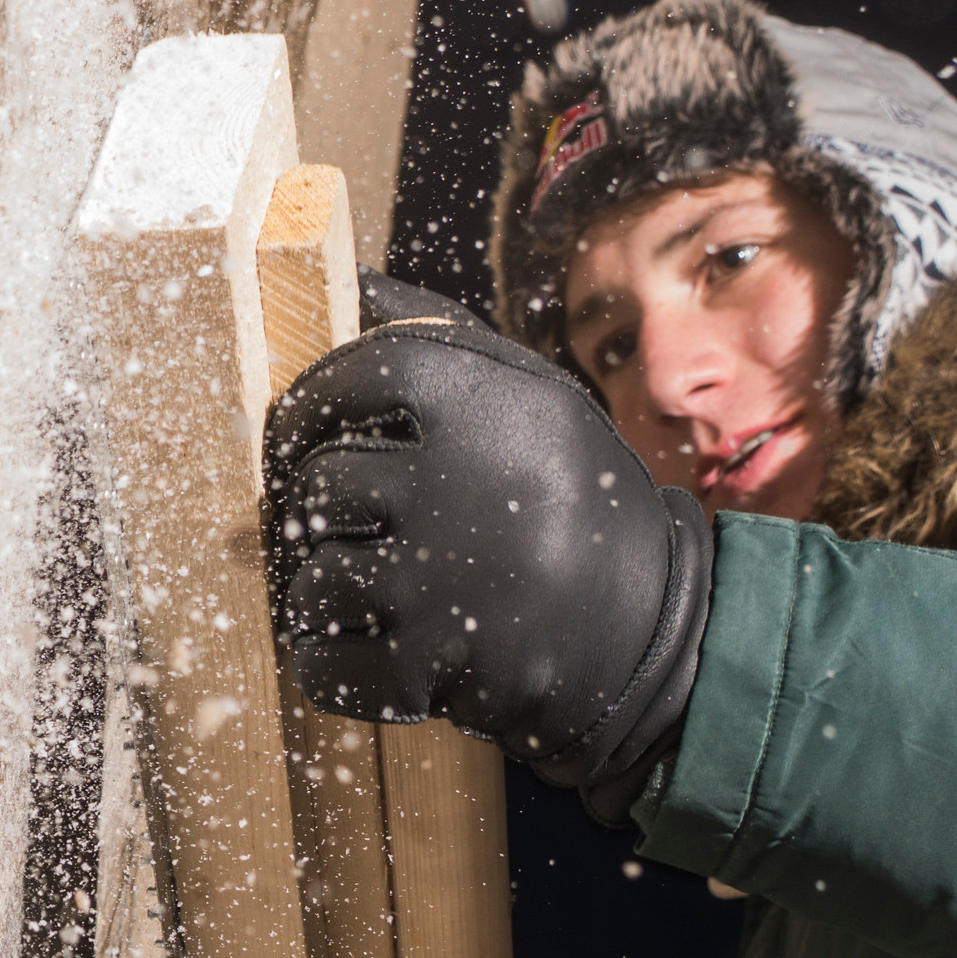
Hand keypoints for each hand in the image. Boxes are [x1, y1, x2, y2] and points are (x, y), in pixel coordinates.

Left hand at [263, 289, 709, 810]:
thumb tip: (359, 288)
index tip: (297, 433)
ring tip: (369, 594)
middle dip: (322, 512)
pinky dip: (331, 664)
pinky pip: (325, 664)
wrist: (658, 633)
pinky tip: (369, 649)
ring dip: (324, 594)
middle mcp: (461, 486)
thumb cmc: (584, 507)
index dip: (306, 404)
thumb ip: (448, 340)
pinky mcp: (434, 669)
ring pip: (315, 580)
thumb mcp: (542, 401)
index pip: (352, 376)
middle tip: (347, 529)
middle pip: (323, 484)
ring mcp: (442, 585)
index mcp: (490, 408)